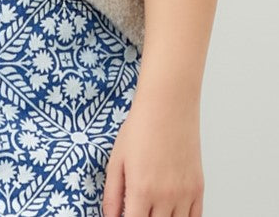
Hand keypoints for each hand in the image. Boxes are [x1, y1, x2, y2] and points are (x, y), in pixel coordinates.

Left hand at [102, 93, 204, 215]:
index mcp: (141, 189)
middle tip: (139, 208)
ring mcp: (184, 194)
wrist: (168, 105)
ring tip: (153, 208)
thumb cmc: (141, 127)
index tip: (126, 216)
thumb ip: (112, 194)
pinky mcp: (198, 188)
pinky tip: (171, 212)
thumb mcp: (117, 159)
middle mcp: (165, 196)